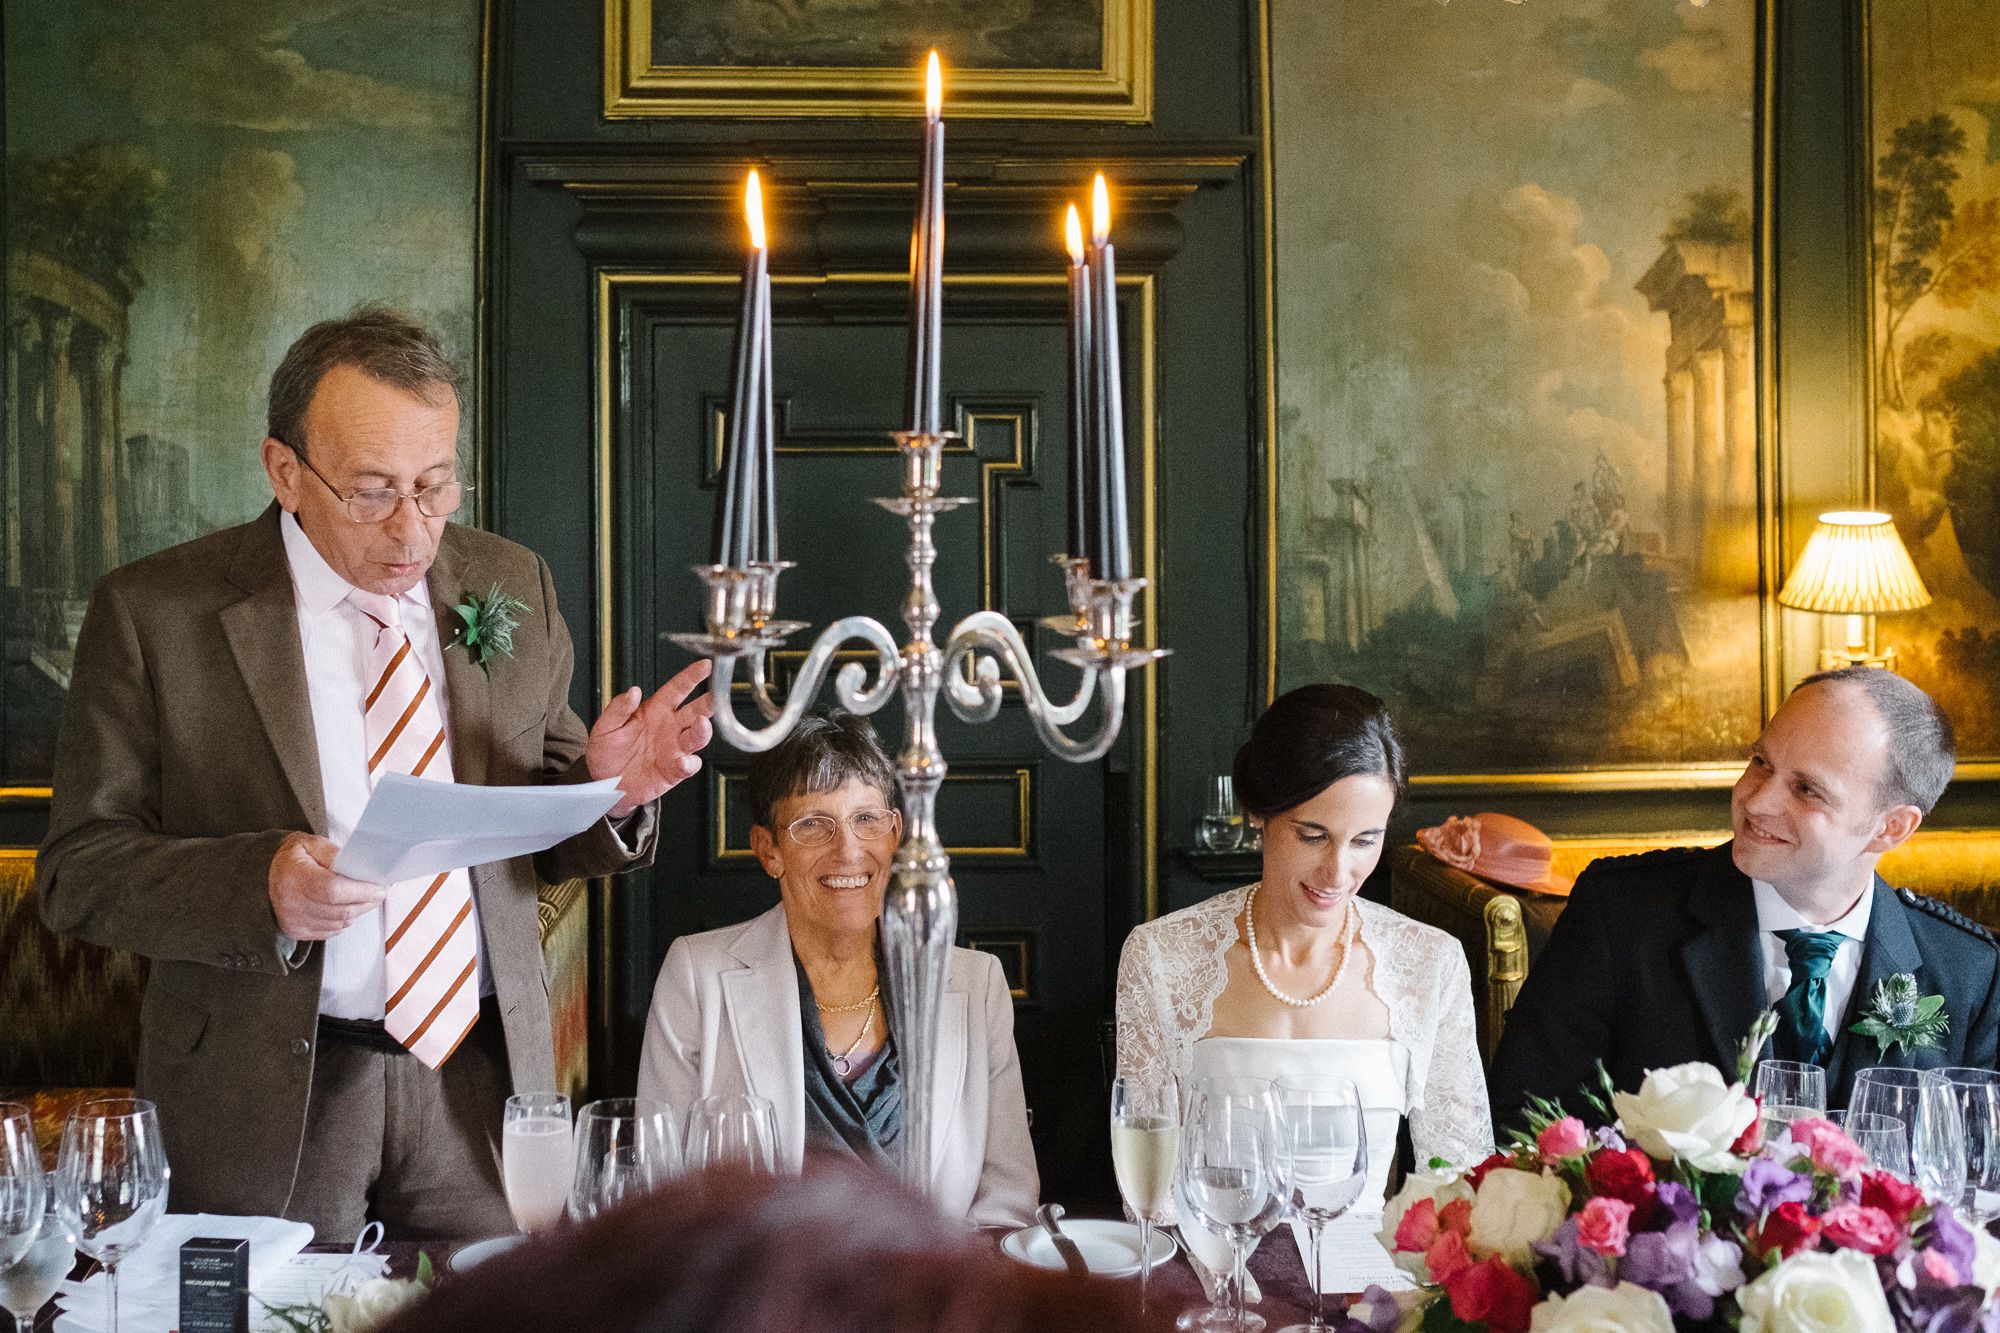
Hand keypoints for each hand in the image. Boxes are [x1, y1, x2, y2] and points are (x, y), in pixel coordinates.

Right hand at [268, 833, 386, 941]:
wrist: (267, 874)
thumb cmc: (294, 857)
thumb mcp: (313, 845)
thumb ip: (335, 855)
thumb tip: (361, 868)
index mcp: (295, 877)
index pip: (333, 891)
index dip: (360, 891)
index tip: (379, 888)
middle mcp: (291, 903)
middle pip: (340, 911)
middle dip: (366, 902)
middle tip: (378, 893)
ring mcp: (293, 921)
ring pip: (339, 923)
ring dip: (357, 912)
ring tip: (364, 898)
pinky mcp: (297, 931)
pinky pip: (331, 931)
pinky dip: (343, 921)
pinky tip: (345, 908)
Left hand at [587, 659, 715, 817]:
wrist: (604, 782)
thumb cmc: (606, 751)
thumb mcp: (605, 726)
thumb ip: (618, 708)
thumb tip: (633, 691)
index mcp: (656, 710)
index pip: (678, 688)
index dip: (692, 676)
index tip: (706, 666)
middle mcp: (670, 727)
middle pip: (697, 710)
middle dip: (710, 702)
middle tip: (715, 696)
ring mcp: (675, 748)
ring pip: (698, 735)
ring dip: (703, 730)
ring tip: (700, 724)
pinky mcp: (675, 770)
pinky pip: (689, 765)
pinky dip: (689, 763)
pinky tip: (682, 761)